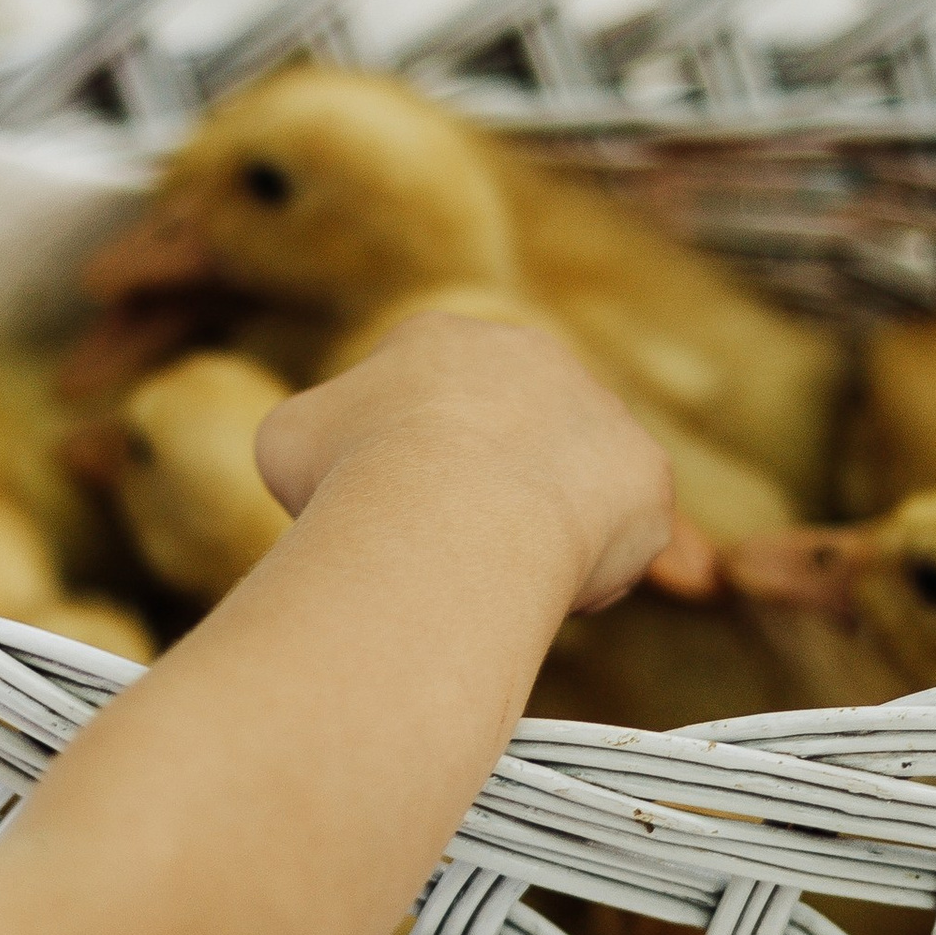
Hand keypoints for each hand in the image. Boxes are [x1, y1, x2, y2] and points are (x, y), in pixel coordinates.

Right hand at [254, 307, 692, 612]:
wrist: (451, 512)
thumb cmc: (351, 479)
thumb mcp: (290, 444)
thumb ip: (321, 436)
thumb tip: (332, 459)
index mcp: (437, 341)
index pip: (423, 396)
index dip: (399, 461)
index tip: (386, 509)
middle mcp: (529, 355)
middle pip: (506, 429)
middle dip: (481, 486)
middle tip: (449, 549)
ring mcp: (597, 408)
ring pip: (570, 480)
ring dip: (541, 526)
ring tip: (500, 578)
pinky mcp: (645, 472)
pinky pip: (619, 530)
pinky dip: (588, 567)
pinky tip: (549, 593)